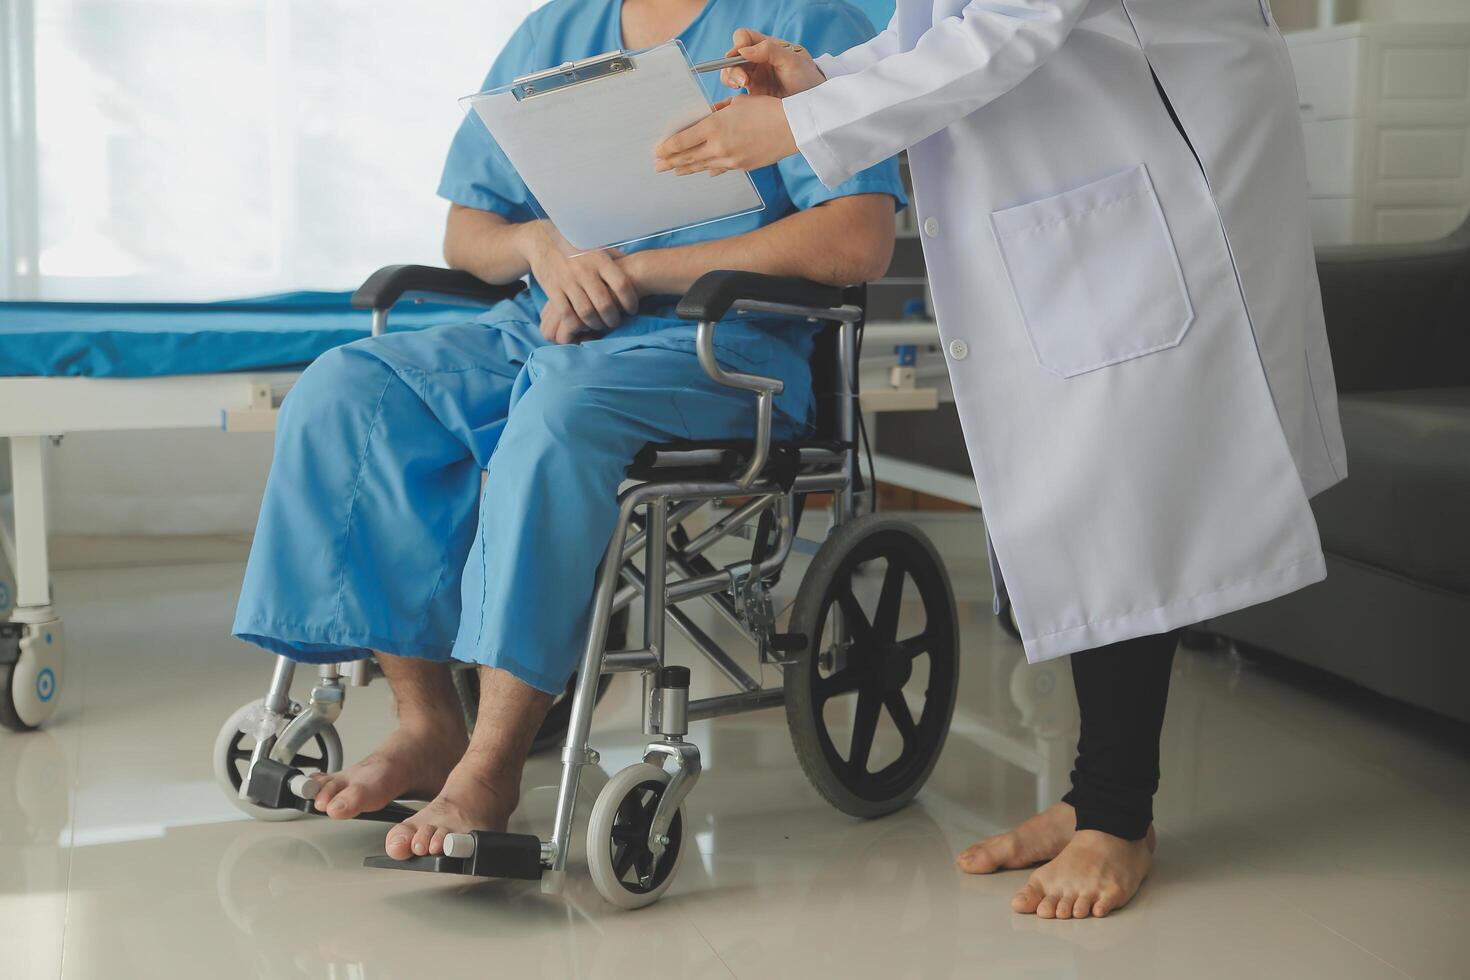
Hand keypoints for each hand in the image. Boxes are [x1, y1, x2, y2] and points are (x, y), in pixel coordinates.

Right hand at [517, 221, 638, 343]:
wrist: (542, 240)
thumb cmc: (575, 246)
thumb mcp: (597, 246)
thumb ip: (615, 258)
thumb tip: (635, 265)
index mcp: (599, 259)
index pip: (621, 284)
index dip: (630, 301)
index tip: (632, 310)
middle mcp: (584, 270)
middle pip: (605, 304)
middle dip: (613, 318)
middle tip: (615, 322)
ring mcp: (567, 281)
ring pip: (586, 312)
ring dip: (596, 324)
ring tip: (600, 325)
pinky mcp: (553, 290)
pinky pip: (567, 314)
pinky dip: (576, 325)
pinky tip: (581, 325)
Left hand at [654, 95, 797, 176]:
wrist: (792, 127)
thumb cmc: (765, 108)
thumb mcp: (736, 104)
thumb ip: (717, 113)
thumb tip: (705, 118)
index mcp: (714, 126)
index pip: (682, 141)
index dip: (667, 147)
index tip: (657, 150)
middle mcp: (718, 146)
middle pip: (688, 157)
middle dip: (670, 162)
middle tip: (657, 166)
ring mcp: (730, 159)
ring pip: (702, 166)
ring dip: (686, 169)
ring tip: (674, 171)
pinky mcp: (742, 166)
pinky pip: (720, 169)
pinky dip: (709, 169)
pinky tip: (703, 171)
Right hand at [719, 30, 825, 97]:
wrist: (815, 106)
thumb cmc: (808, 79)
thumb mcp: (793, 61)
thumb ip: (769, 51)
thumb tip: (743, 50)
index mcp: (767, 47)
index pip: (744, 37)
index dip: (739, 44)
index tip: (740, 54)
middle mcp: (758, 61)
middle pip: (733, 57)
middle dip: (732, 66)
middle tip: (742, 80)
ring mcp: (755, 78)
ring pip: (731, 74)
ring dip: (730, 78)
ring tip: (741, 86)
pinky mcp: (754, 95)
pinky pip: (736, 93)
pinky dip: (731, 95)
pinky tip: (736, 100)